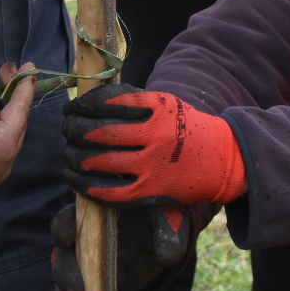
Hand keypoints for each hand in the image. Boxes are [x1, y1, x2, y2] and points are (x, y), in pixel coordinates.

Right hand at [50, 199, 206, 290]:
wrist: (161, 240)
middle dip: (64, 271)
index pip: (69, 219)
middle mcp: (82, 241)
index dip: (63, 227)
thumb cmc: (159, 222)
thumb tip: (167, 257)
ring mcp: (84, 267)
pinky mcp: (91, 289)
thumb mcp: (169, 220)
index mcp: (94, 216)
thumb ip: (168, 232)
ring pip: (63, 280)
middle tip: (75, 290)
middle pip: (63, 254)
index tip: (67, 238)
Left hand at [62, 85, 245, 204]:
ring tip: (68, 150)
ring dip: (73, 156)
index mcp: (159, 108)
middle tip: (67, 127)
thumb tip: (86, 98)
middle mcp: (156, 136)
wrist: (222, 159)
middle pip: (98, 132)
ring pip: (98, 162)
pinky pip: (109, 191)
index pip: (108, 102)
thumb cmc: (184, 127)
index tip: (72, 107)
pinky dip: (85, 185)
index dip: (82, 105)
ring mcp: (153, 166)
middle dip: (73, 129)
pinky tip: (74, 176)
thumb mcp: (165, 103)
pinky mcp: (150, 192)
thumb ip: (130, 100)